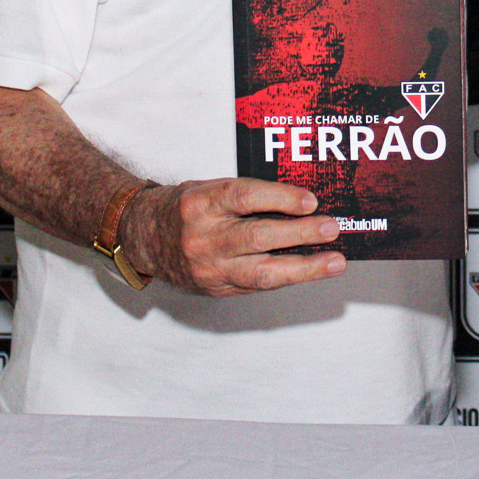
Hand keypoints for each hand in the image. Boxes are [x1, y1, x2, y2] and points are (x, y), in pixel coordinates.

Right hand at [123, 177, 346, 295]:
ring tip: (334, 262)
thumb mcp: (211, 189)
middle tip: (331, 228)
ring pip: (262, 272)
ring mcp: (210, 267)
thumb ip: (248, 196)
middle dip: (300, 233)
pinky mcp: (215, 288)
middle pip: (258, 236)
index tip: (311, 200)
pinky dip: (286, 276)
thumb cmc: (187, 207)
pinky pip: (257, 285)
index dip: (280, 198)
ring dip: (304, 267)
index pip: (245, 197)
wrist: (144, 237)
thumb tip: (302, 203)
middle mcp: (204, 237)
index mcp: (202, 202)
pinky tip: (309, 270)